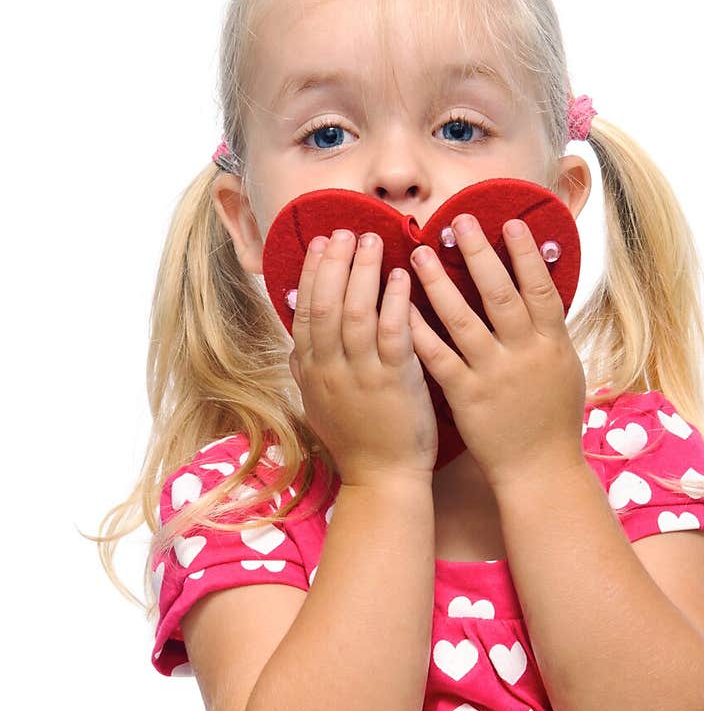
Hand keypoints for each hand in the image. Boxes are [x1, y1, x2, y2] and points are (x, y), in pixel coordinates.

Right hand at [289, 229, 437, 486]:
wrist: (383, 480)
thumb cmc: (356, 442)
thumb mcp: (319, 406)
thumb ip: (306, 372)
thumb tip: (294, 344)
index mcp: (311, 372)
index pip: (306, 312)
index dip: (313, 274)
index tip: (321, 243)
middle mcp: (330, 371)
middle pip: (327, 305)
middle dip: (336, 263)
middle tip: (346, 230)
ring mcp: (362, 377)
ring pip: (356, 314)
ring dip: (364, 273)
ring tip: (373, 241)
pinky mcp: (395, 384)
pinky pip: (392, 335)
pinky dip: (395, 303)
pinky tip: (403, 277)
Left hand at [407, 215, 585, 490]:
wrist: (540, 470)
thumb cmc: (553, 419)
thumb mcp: (564, 369)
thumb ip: (549, 332)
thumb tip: (541, 294)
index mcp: (552, 343)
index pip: (540, 288)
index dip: (525, 254)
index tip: (508, 221)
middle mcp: (524, 353)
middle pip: (501, 293)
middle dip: (480, 254)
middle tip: (459, 220)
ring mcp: (494, 374)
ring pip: (463, 320)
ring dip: (439, 283)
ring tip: (417, 253)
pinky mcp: (467, 396)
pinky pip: (438, 357)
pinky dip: (419, 331)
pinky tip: (400, 308)